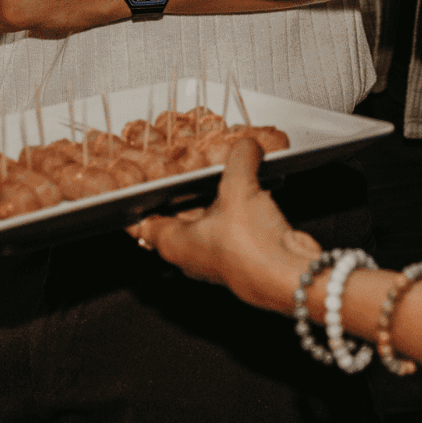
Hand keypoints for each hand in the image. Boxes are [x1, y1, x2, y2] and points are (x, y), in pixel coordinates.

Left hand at [131, 139, 320, 314]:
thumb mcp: (238, 188)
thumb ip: (239, 158)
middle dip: (180, 190)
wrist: (291, 277)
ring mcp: (217, 255)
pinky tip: (250, 189)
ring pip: (205, 217)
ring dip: (212, 196)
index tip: (130, 185)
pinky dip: (236, 205)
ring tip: (220, 171)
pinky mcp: (241, 253)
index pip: (140, 223)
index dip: (135, 201)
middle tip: (180, 167)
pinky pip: (231, 222)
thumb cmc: (253, 251)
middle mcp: (192, 253)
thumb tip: (246, 146)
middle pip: (175, 214)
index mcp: (174, 243)